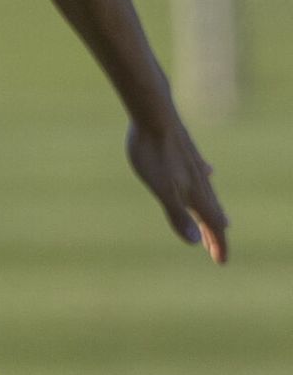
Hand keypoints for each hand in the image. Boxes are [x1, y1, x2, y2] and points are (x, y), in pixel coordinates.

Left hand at [125, 114, 227, 263]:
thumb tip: (194, 242)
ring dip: (213, 209)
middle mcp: (199, 180)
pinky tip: (207, 172)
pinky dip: (206, 181)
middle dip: (215, 233)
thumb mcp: (162, 189)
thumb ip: (177, 214)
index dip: (218, 244)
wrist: (153, 112)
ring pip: (208, 192)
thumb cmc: (153, 153)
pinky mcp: (186, 150)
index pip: (211, 225)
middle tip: (219, 250)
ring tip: (221, 220)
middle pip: (212, 212)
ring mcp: (193, 164)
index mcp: (194, 193)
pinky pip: (201, 171)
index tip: (222, 262)